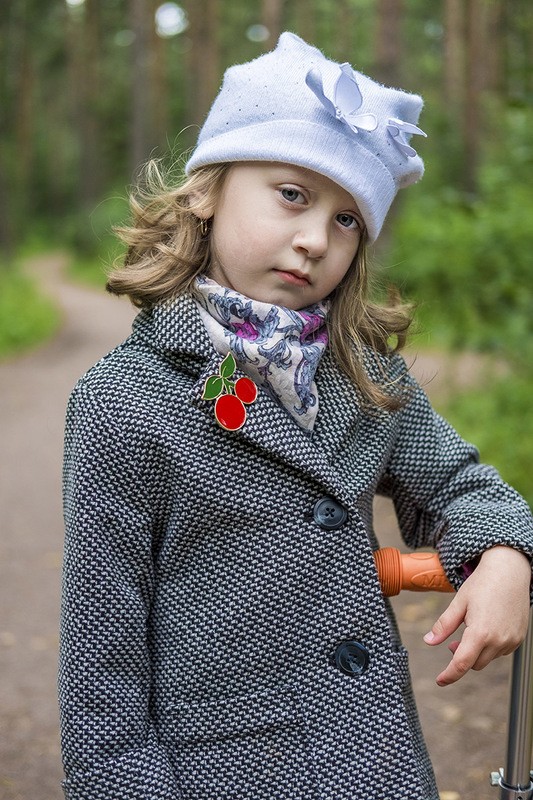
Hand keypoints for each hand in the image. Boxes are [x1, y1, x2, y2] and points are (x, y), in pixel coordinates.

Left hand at [423, 546, 530, 685]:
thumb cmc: (482, 584)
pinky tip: (488, 626)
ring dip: (477, 651)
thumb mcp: (458, 602)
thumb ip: (443, 625)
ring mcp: (511, 641)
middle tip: (454, 640)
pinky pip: (501, 651)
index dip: (449, 675)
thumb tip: (428, 642)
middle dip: (462, 656)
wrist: (509, 571)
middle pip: (475, 663)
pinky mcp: (519, 638)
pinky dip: (491, 646)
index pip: (462, 664)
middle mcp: (498, 641)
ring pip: (488, 658)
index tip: (440, 681)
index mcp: (480, 633)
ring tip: (472, 627)